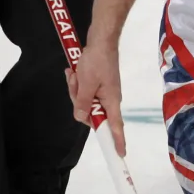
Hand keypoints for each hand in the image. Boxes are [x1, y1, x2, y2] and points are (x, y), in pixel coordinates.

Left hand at [65, 41, 125, 156]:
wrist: (101, 39)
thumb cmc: (97, 61)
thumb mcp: (86, 83)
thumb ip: (83, 103)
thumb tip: (82, 118)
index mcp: (111, 100)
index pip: (115, 126)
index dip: (117, 141)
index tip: (120, 154)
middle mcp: (109, 98)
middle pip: (91, 112)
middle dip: (78, 99)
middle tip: (75, 82)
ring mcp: (103, 91)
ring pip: (85, 100)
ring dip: (76, 88)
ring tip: (74, 73)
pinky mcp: (98, 83)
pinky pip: (84, 90)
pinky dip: (77, 82)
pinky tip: (74, 71)